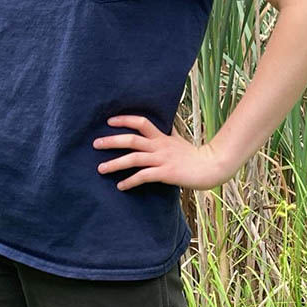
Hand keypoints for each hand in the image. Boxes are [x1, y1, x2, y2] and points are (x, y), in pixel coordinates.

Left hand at [93, 115, 231, 190]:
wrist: (210, 167)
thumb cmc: (194, 155)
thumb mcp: (179, 140)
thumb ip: (169, 134)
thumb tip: (165, 126)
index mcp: (162, 137)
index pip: (141, 122)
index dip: (124, 120)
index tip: (109, 121)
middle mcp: (160, 146)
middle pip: (131, 140)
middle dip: (111, 141)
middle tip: (95, 144)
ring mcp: (162, 160)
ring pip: (134, 159)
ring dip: (115, 163)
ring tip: (100, 169)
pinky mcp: (165, 174)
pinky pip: (143, 176)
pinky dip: (130, 181)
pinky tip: (120, 186)